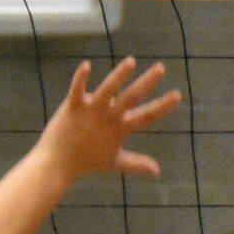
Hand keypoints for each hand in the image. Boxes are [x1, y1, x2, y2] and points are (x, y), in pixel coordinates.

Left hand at [35, 56, 180, 180]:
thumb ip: (137, 164)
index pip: (146, 117)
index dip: (162, 106)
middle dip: (147, 82)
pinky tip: (86, 64)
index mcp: (120, 130)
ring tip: (131, 61)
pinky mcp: (72, 108)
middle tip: (160, 68)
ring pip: (107, 90)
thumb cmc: (86, 163)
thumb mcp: (114, 163)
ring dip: (119, 76)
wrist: (56, 165)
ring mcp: (90, 112)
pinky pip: (76, 90)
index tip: (177, 94)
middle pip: (131, 98)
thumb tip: (157, 172)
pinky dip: (81, 78)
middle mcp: (108, 118)